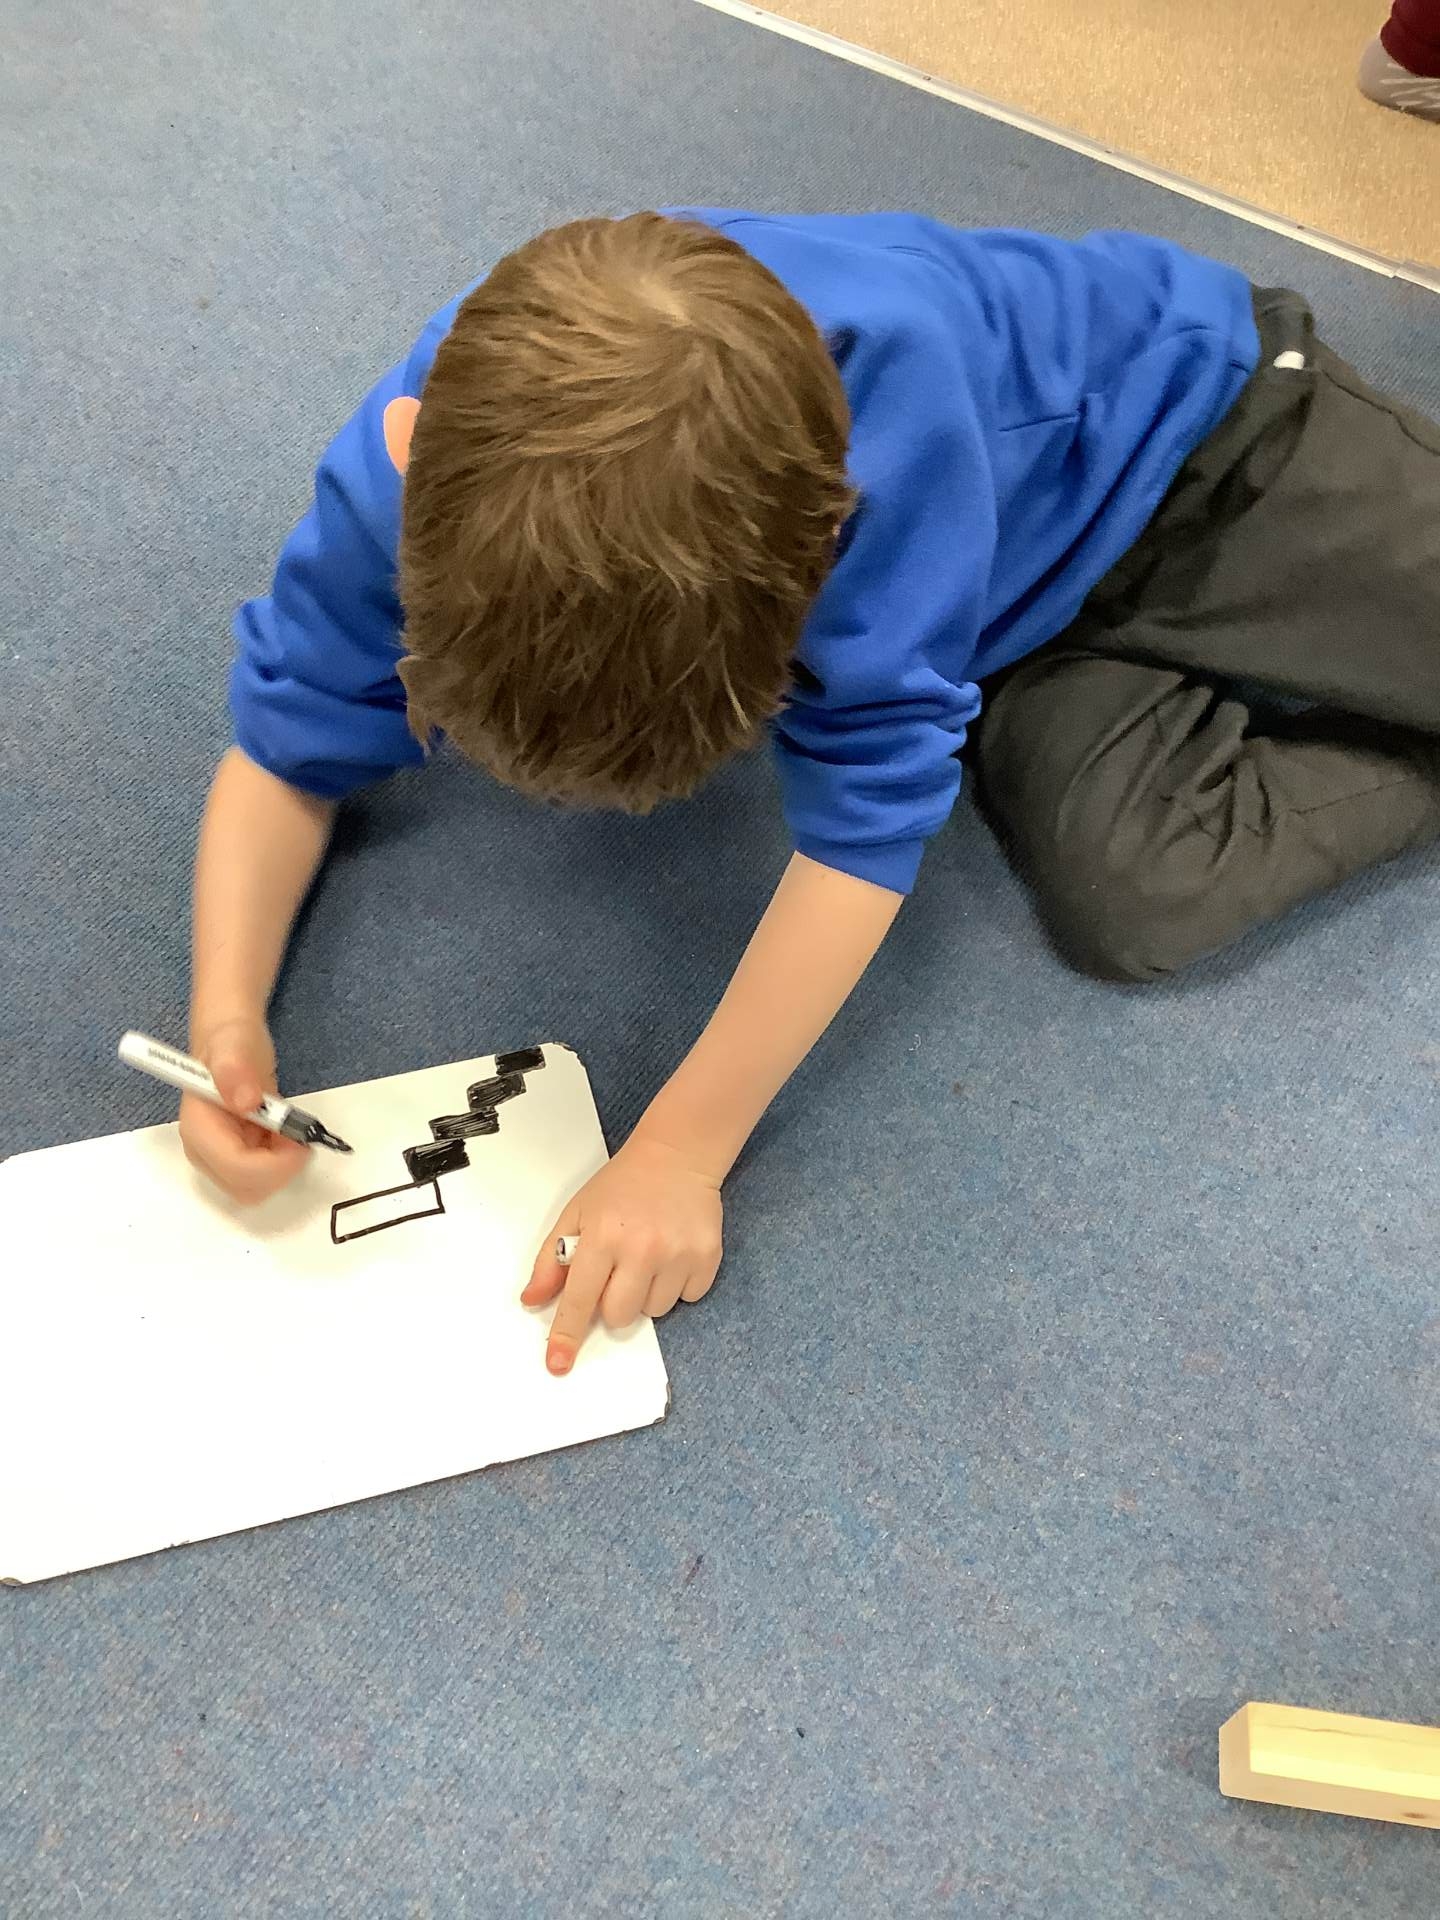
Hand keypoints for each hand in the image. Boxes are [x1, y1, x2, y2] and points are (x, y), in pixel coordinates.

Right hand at [179, 1013, 308, 1204]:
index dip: (275, 1163)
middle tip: (297, 1134)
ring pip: (257, 1189)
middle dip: (280, 1168)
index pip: (236, 1168)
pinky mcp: (236, 1162)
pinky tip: (282, 1135)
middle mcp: (204, 1153)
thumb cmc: (230, 1044)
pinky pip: (264, 1179)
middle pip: (247, 1188)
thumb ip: (236, 1069)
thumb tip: (246, 1101)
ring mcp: (218, 1161)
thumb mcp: (234, 1044)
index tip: (301, 1140)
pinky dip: (282, 1162)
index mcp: (198, 1129)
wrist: (231, 1046)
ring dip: (283, 1166)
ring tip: (287, 1130)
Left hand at [522, 1133, 722, 1373]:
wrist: (677, 1156)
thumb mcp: (577, 1214)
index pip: (579, 1298)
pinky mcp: (708, 1257)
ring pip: (654, 1311)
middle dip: (614, 1302)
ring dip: (647, 1293)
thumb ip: (552, 1260)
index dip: (566, 1334)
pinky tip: (673, 1254)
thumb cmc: (622, 1186)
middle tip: (620, 1268)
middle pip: (619, 1315)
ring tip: (649, 1255)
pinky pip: (688, 1299)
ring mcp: (678, 1254)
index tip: (558, 1364)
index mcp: (603, 1236)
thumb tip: (532, 1300)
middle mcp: (642, 1248)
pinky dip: (678, 1286)